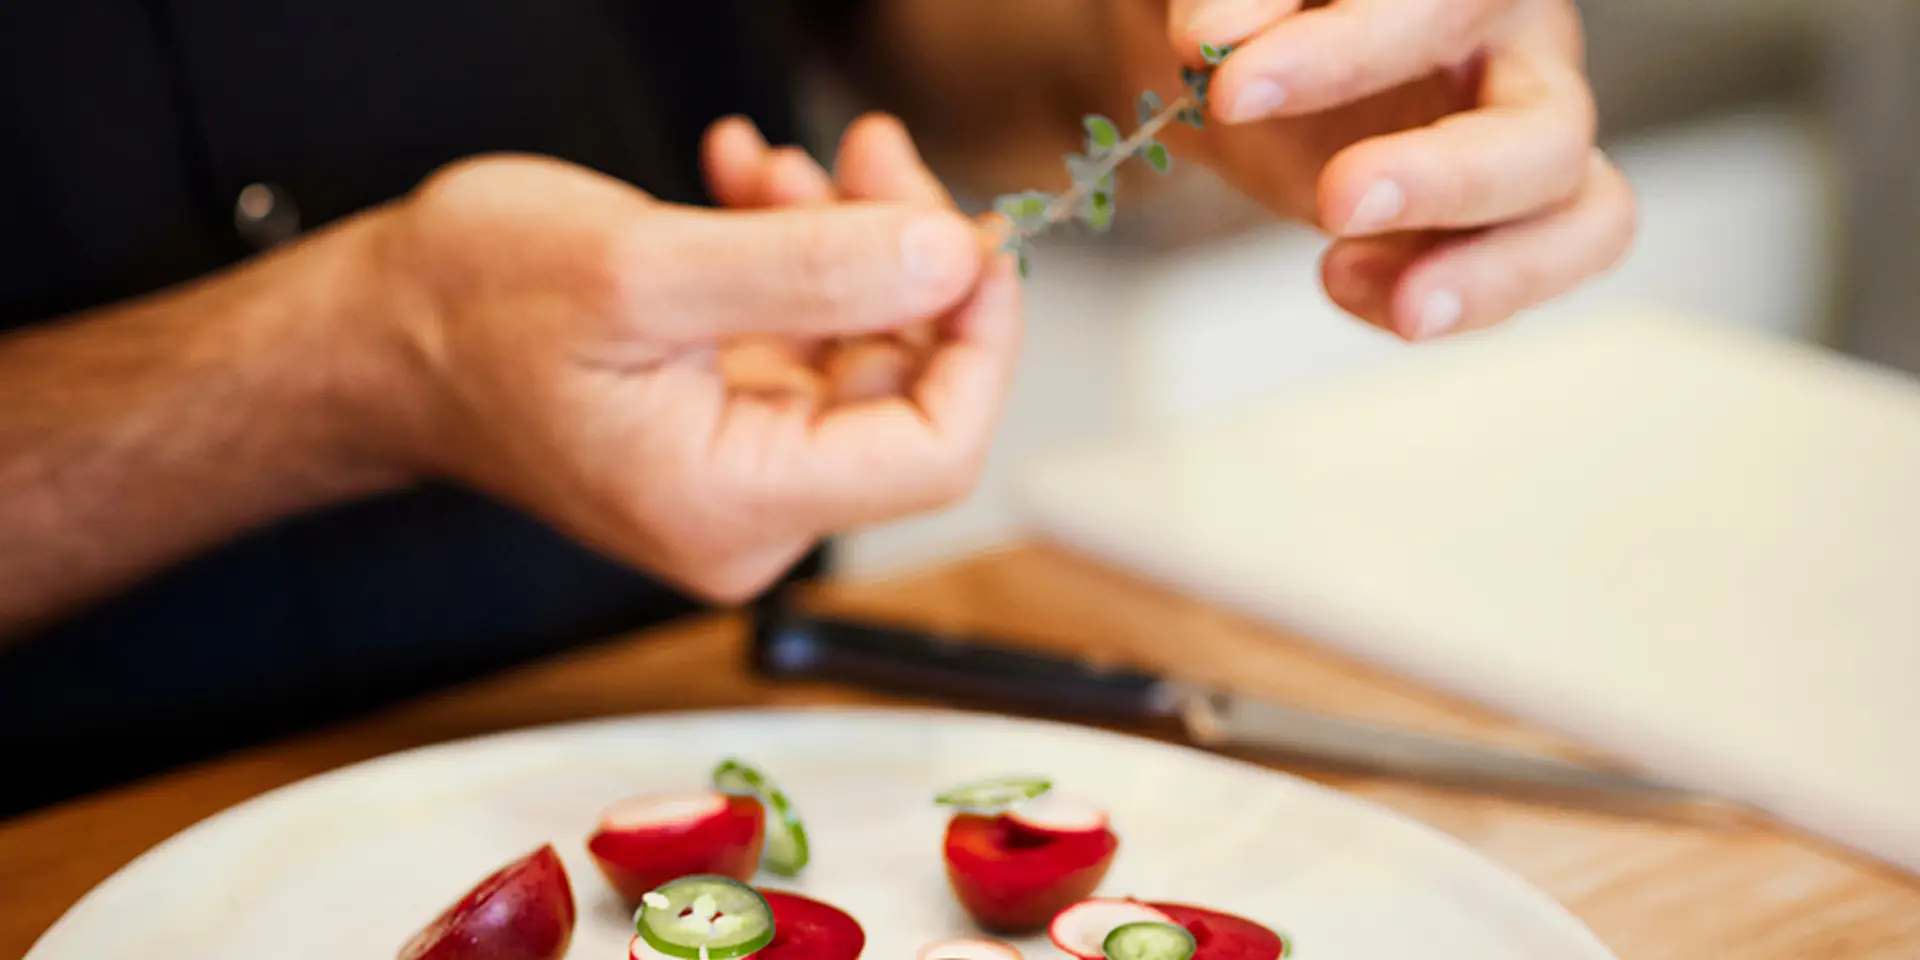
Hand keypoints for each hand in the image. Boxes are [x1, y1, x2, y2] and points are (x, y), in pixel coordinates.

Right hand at [368, 150, 1020, 602]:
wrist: (377, 332)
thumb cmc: (463, 313)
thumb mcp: (640, 269)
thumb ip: (808, 268)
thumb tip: (949, 261)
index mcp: (731, 502)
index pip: (932, 449)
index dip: (978, 340)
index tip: (974, 239)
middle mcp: (748, 505)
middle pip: (904, 383)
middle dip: (899, 256)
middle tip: (870, 152)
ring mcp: (740, 462)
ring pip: (861, 346)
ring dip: (840, 240)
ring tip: (777, 168)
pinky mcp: (727, 415)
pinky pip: (806, 333)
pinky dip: (796, 253)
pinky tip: (748, 189)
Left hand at [1110, 0, 1634, 339]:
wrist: (1233, 67)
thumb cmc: (1243, 10)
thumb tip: (1216, 38)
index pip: (1446, 0)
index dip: (1349, 50)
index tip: (1235, 90)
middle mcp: (1521, 45)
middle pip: (1549, 120)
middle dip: (1446, 177)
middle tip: (1336, 203)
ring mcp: (1526, 137)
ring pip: (1585, 212)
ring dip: (1488, 273)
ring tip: (1356, 282)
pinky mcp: (1507, 220)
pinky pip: (1530, 272)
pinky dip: (1452, 297)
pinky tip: (1345, 281)